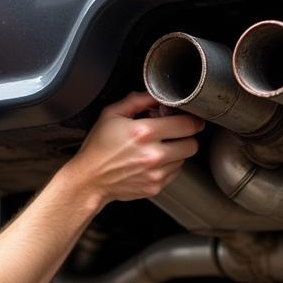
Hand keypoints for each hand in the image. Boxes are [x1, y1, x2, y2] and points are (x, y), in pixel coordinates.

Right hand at [63, 91, 203, 205]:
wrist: (89, 180)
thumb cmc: (98, 148)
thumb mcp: (111, 114)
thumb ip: (137, 100)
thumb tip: (156, 96)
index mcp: (143, 133)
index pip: (187, 125)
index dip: (193, 120)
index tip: (191, 119)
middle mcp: (152, 155)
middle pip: (192, 144)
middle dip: (186, 137)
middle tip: (176, 134)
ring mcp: (155, 174)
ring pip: (184, 160)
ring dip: (177, 152)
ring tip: (160, 148)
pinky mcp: (155, 187)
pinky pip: (174, 173)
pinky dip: (169, 166)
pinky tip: (154, 162)